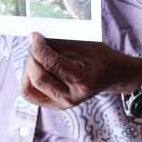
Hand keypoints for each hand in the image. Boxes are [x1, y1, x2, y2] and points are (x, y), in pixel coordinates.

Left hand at [20, 33, 141, 109]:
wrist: (113, 76)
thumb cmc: (103, 58)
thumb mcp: (88, 45)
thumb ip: (62, 44)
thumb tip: (37, 40)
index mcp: (83, 81)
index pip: (51, 64)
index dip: (39, 48)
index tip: (34, 35)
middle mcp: (71, 97)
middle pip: (38, 78)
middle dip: (32, 57)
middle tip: (36, 44)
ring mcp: (62, 104)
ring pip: (29, 89)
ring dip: (28, 69)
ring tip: (37, 57)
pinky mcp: (55, 106)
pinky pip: (31, 94)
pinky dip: (29, 79)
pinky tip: (38, 68)